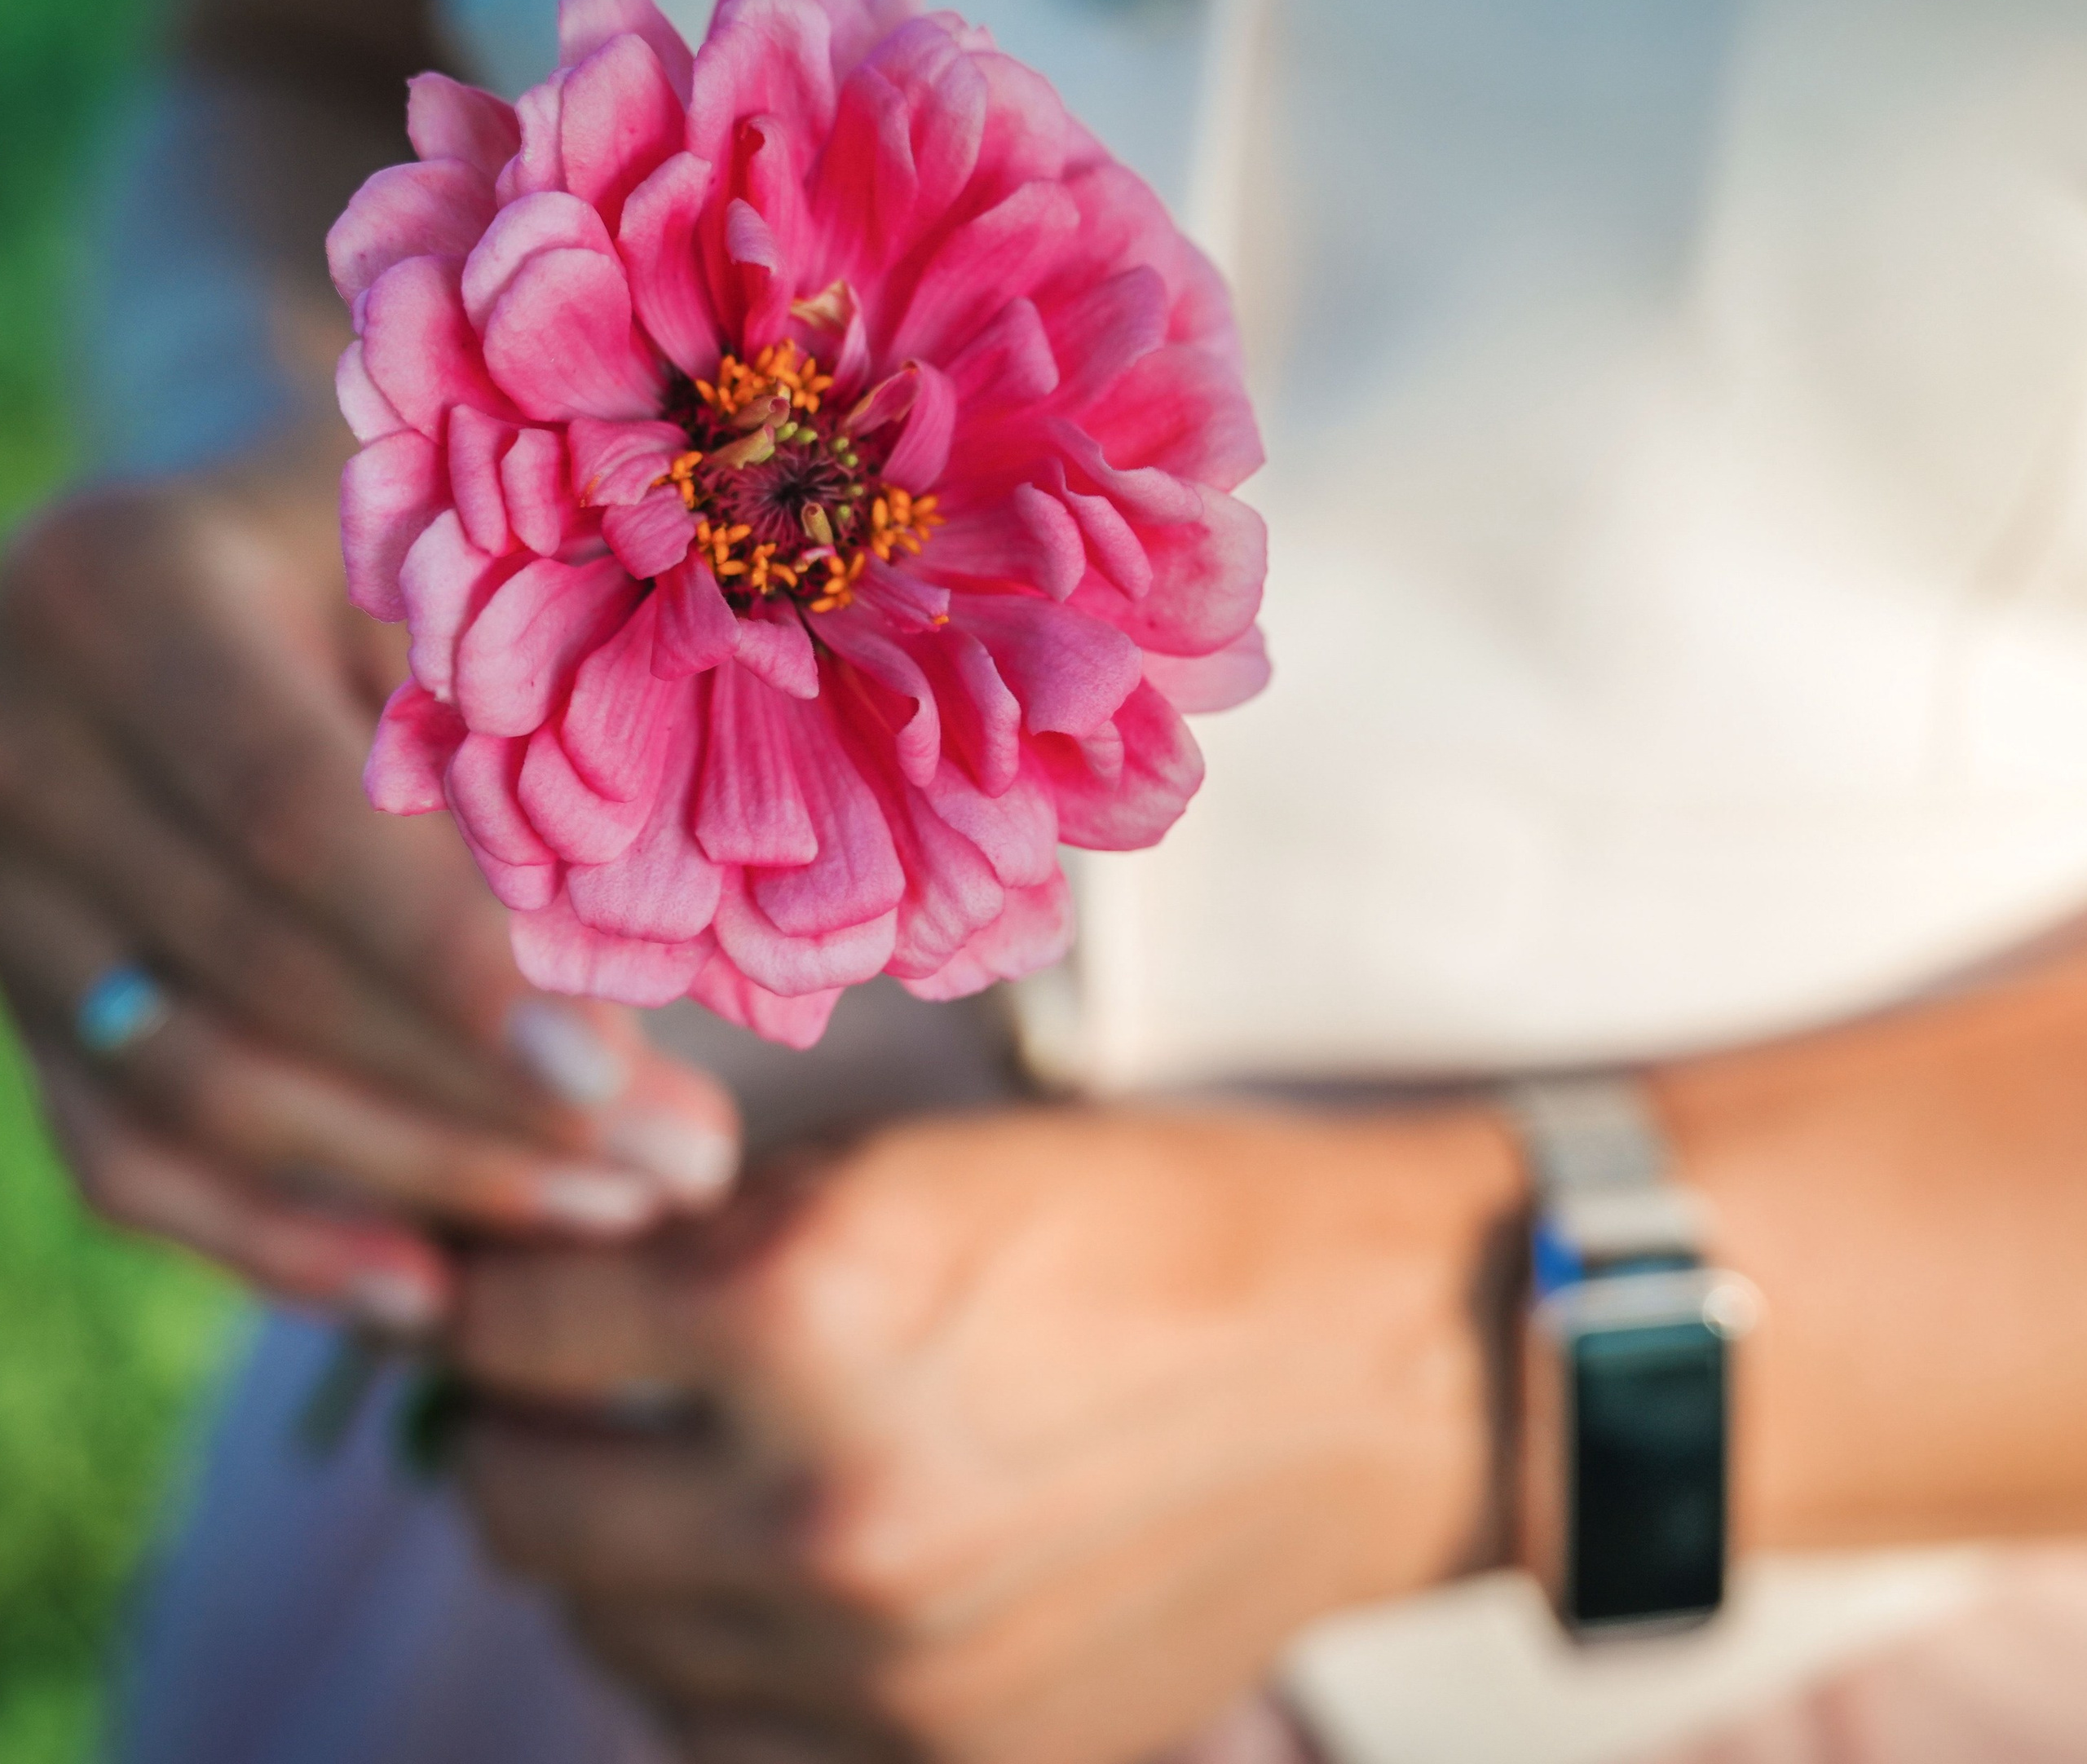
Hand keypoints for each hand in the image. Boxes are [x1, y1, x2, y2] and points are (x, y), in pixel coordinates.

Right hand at [0, 432, 738, 1329]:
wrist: (217, 536)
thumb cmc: (399, 527)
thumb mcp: (455, 557)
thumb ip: (510, 715)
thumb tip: (663, 947)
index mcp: (131, 591)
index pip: (291, 820)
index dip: (447, 966)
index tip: (612, 1081)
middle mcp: (14, 736)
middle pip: (248, 979)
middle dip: (472, 1107)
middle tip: (682, 1167)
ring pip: (188, 1091)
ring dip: (409, 1183)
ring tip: (612, 1215)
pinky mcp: (11, 981)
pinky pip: (120, 1147)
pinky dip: (272, 1234)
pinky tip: (428, 1284)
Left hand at [451, 1103, 1521, 1763]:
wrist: (1368, 1367)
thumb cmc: (1157, 1223)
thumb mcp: (920, 1162)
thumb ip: (720, 1228)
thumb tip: (562, 1273)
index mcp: (801, 1308)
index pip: (507, 1324)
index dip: (496, 1285)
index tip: (512, 1278)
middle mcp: (817, 1507)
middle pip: (519, 1501)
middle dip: (519, 1425)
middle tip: (565, 1378)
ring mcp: (877, 1665)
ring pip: (604, 1632)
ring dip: (608, 1546)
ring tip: (675, 1470)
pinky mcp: (942, 1760)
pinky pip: (718, 1731)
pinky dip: (705, 1651)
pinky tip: (763, 1571)